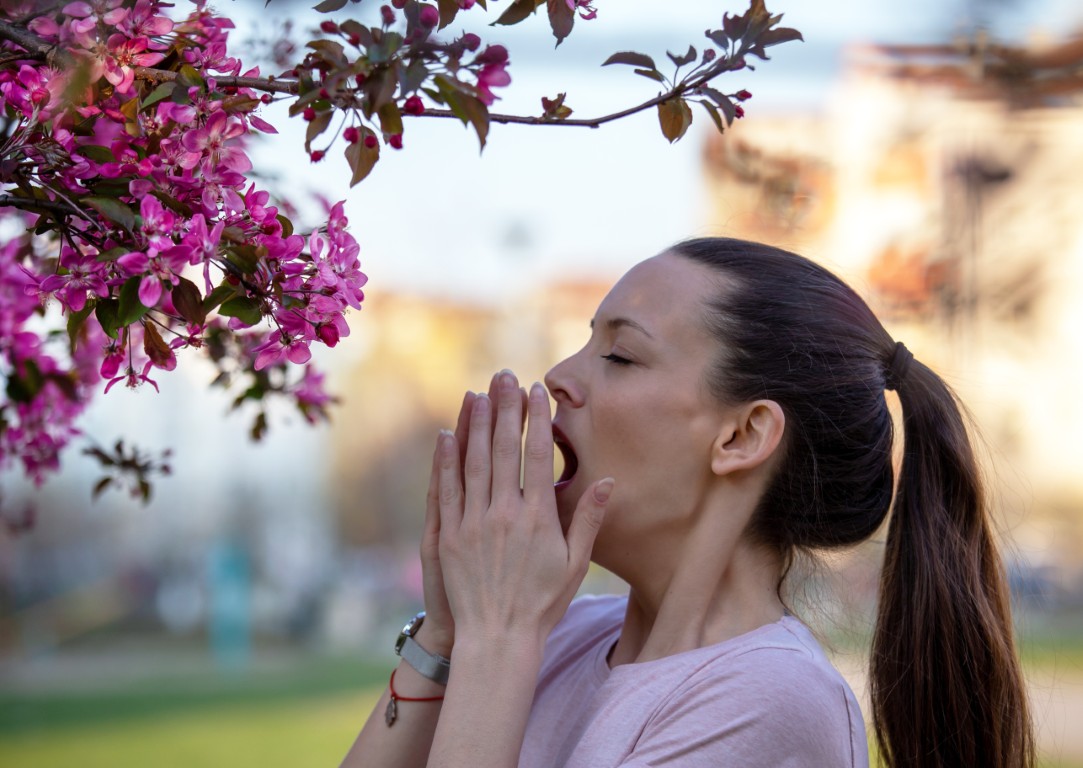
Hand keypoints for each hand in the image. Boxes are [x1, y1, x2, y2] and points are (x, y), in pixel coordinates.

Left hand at [435, 371, 613, 646]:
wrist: (498, 637)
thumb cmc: (542, 602)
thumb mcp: (574, 563)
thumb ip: (587, 519)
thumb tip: (608, 480)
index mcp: (538, 518)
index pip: (538, 457)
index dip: (536, 421)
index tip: (537, 392)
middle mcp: (505, 514)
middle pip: (504, 450)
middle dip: (505, 409)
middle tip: (504, 376)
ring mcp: (474, 523)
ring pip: (474, 462)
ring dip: (476, 425)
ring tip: (479, 393)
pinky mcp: (450, 535)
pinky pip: (448, 488)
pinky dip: (447, 459)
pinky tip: (448, 434)